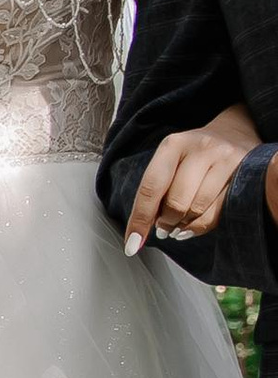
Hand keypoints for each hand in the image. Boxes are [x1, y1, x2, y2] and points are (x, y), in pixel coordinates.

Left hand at [126, 107, 260, 252]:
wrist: (234, 134)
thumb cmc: (194, 155)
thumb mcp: (170, 162)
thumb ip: (156, 191)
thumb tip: (141, 233)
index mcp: (173, 145)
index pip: (151, 187)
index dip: (140, 219)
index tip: (132, 244)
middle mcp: (200, 148)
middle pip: (176, 202)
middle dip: (166, 222)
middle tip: (164, 227)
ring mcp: (225, 159)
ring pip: (198, 209)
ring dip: (184, 225)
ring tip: (180, 223)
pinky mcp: (245, 173)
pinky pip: (219, 212)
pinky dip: (201, 225)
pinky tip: (195, 222)